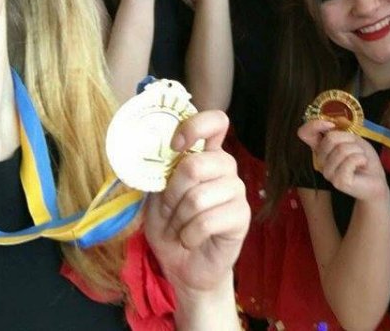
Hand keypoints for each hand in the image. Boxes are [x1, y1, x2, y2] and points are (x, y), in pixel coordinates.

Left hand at [145, 110, 249, 293]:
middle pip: (196, 165)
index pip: (216, 122)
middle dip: (172, 194)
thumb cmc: (171, 226)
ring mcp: (237, 191)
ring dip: (178, 220)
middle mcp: (225, 167)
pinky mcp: (241, 216)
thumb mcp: (155, 197)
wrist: (185, 267)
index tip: (174, 146)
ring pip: (197, 197)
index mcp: (206, 154)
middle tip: (169, 211)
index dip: (194, 127)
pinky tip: (191, 240)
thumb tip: (147, 151)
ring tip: (179, 229)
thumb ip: (158, 172)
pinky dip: (189, 235)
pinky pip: (206, 221)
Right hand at [298, 120, 388, 202]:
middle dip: (350, 140)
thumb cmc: (363, 159)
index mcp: (322, 149)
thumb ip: (341, 130)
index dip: (314, 125)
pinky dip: (361, 159)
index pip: (305, 133)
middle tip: (357, 150)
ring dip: (358, 151)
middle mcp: (321, 162)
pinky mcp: (339, 182)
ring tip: (361, 160)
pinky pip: (350, 161)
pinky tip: (363, 165)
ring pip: (342, 149)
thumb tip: (333, 122)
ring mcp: (328, 173)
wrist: (376, 179)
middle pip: (330, 138)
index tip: (331, 125)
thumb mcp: (353, 139)